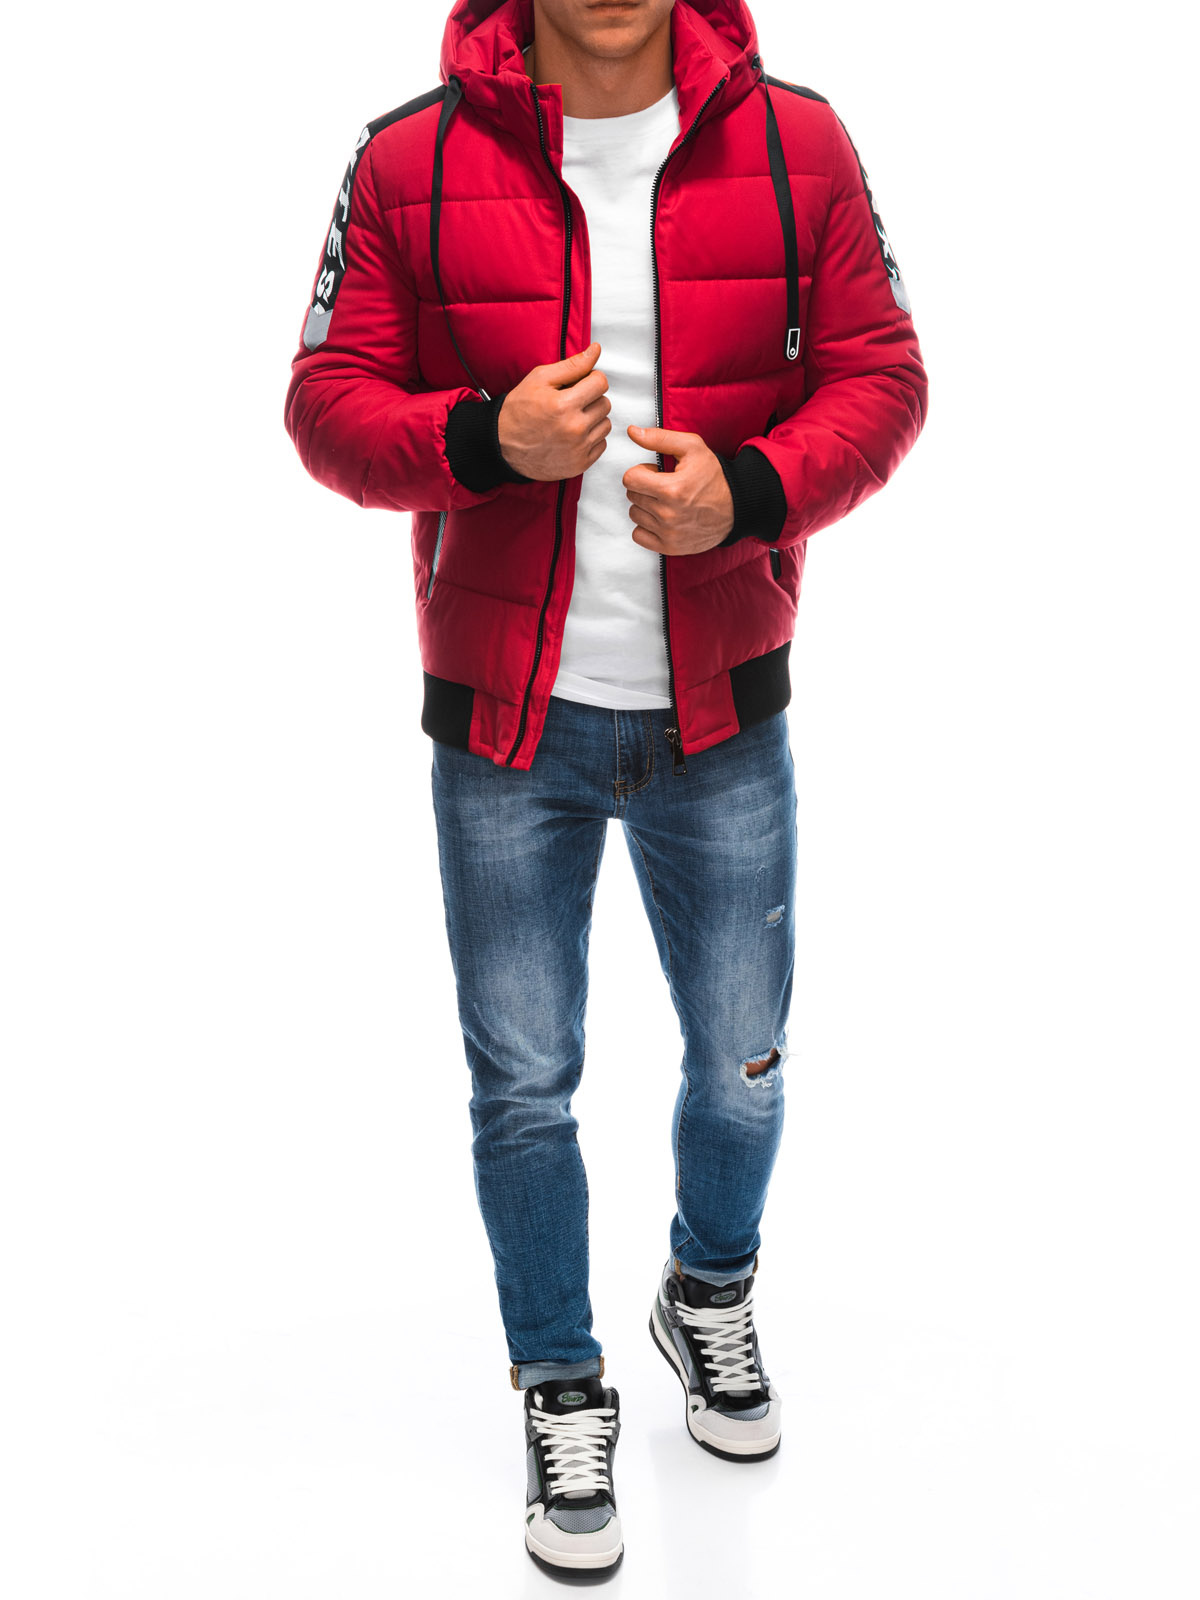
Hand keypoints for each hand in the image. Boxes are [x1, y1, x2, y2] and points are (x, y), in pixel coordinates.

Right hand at [496, 341, 611, 480]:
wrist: (502, 445)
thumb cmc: (519, 410)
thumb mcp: (540, 379)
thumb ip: (572, 365)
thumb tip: (596, 350)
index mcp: (564, 405)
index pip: (601, 383)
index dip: (591, 379)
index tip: (581, 383)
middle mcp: (574, 429)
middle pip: (605, 404)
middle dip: (591, 398)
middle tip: (572, 401)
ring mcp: (578, 449)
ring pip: (605, 424)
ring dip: (593, 418)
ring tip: (572, 418)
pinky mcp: (580, 464)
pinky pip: (601, 444)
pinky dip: (591, 438)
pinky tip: (573, 434)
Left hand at [623, 426, 734, 554]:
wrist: (737, 507)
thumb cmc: (714, 476)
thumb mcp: (692, 447)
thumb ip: (659, 438)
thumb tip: (632, 432)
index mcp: (671, 489)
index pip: (629, 479)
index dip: (641, 472)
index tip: (656, 473)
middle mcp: (668, 514)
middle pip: (632, 495)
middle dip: (645, 487)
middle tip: (666, 486)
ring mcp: (668, 533)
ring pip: (634, 514)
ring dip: (645, 506)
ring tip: (666, 501)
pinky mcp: (669, 547)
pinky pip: (639, 535)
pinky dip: (646, 526)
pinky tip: (662, 518)